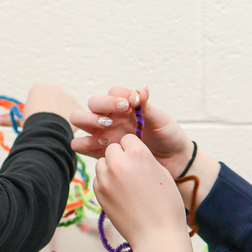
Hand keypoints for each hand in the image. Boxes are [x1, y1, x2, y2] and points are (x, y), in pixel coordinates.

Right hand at [0, 84, 80, 128]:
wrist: (48, 127)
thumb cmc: (32, 122)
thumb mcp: (20, 120)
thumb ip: (9, 118)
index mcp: (38, 89)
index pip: (38, 98)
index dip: (37, 110)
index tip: (36, 119)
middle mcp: (53, 89)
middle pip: (52, 101)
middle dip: (50, 111)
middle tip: (46, 125)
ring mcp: (67, 96)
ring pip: (64, 107)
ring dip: (61, 115)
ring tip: (56, 128)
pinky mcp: (77, 106)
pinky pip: (75, 114)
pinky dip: (72, 121)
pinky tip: (66, 130)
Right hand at [70, 87, 193, 179]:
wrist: (172, 161)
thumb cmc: (167, 137)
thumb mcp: (161, 120)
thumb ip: (147, 107)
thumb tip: (141, 90)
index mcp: (125, 106)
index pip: (113, 92)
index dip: (118, 96)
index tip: (133, 103)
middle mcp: (111, 117)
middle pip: (91, 104)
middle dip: (99, 108)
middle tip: (113, 120)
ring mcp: (103, 133)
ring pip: (79, 121)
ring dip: (88, 123)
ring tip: (106, 133)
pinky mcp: (100, 151)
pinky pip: (82, 146)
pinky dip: (85, 145)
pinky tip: (102, 147)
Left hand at [94, 134, 197, 251]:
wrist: (156, 235)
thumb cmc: (166, 206)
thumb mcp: (162, 174)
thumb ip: (145, 159)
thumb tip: (133, 153)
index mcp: (138, 154)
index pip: (128, 139)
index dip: (133, 148)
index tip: (138, 158)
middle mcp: (118, 163)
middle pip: (112, 149)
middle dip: (120, 156)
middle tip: (131, 171)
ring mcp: (106, 179)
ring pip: (102, 162)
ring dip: (110, 168)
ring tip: (125, 182)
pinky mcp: (98, 193)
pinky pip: (98, 178)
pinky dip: (106, 182)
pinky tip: (119, 193)